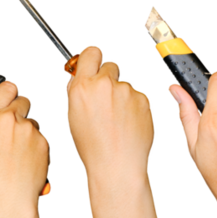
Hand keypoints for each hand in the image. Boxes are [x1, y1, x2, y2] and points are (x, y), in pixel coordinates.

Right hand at [0, 81, 49, 208]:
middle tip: (8, 128)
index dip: (5, 91)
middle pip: (23, 99)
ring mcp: (29, 131)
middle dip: (17, 110)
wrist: (7, 204)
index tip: (2, 98)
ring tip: (15, 151)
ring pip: (32, 120)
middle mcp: (10, 120)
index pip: (5, 87)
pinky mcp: (43, 144)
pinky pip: (41, 137)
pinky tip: (24, 161)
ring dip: (26, 129)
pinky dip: (35, 146)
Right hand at [65, 46, 154, 178]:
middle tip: (106, 96)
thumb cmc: (93, 147)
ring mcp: (126, 91)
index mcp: (82, 88)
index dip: (92, 58)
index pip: (90, 53)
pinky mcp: (143, 99)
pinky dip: (134, 106)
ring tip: (116, 119)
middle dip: (108, 77)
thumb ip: (76, 91)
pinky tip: (128, 123)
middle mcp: (104, 85)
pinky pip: (138, 96)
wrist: (116, 165)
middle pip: (110, 64)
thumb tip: (78, 76)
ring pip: (125, 83)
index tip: (93, 63)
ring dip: (121, 94)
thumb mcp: (73, 116)